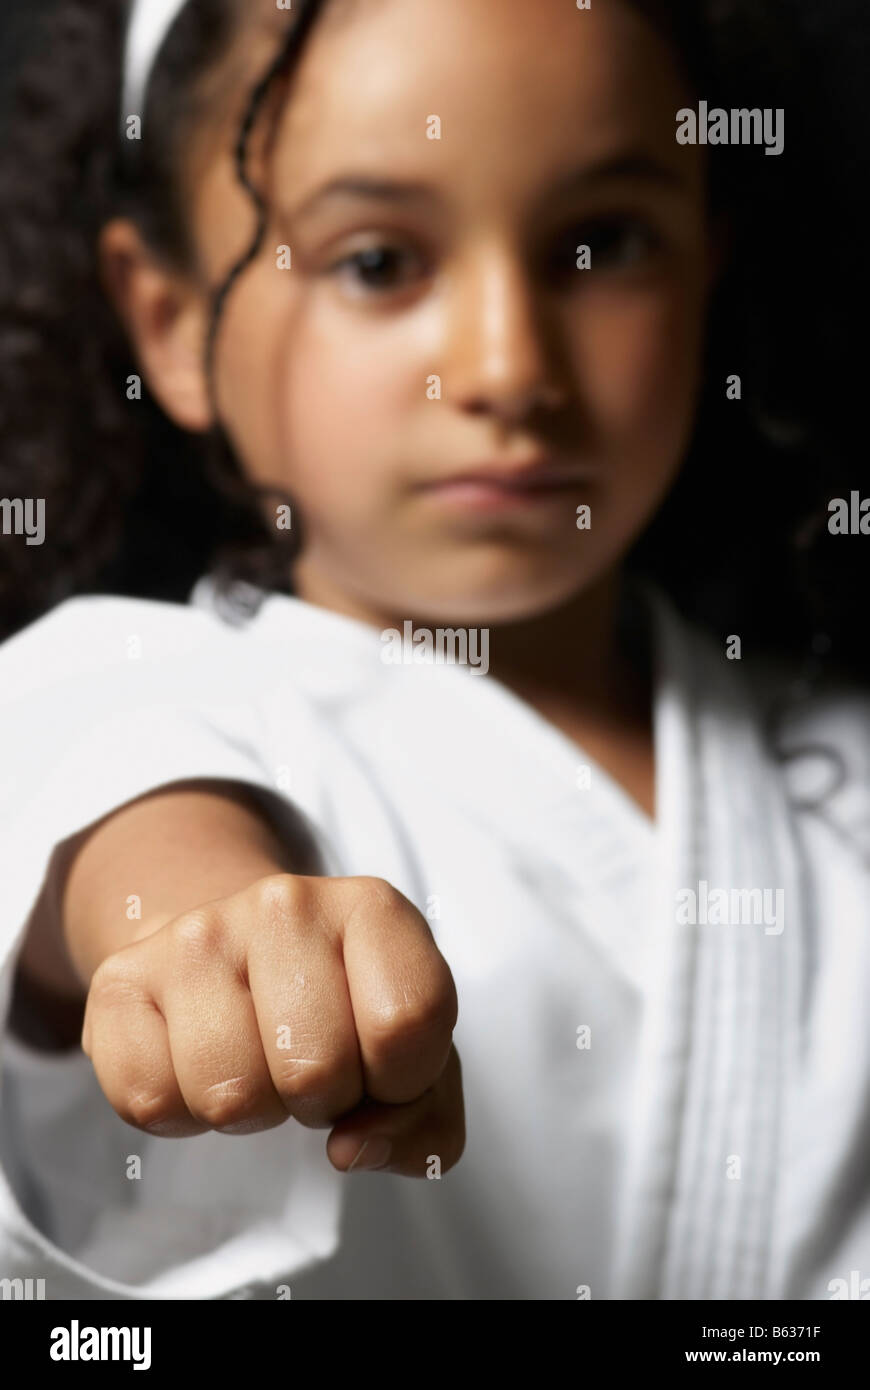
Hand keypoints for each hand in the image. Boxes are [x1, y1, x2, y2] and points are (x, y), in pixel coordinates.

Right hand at [81, 874, 463, 1176]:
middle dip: (322, 1100)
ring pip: (229, 1094)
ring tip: (258, 1061)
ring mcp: (196, 933)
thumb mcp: (414, 1061)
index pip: (408, 1023)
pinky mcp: (123, 976)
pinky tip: (199, 1064)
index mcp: (373, 908)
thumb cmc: (339, 1012)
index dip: (402, 1080)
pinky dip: (179, 1116)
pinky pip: (149, 1102)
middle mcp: (284, 903)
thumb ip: (424, 1124)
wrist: (235, 948)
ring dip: (252, 1111)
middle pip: (315, 1068)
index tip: (382, 1066)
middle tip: (312, 1066)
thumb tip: (352, 1148)